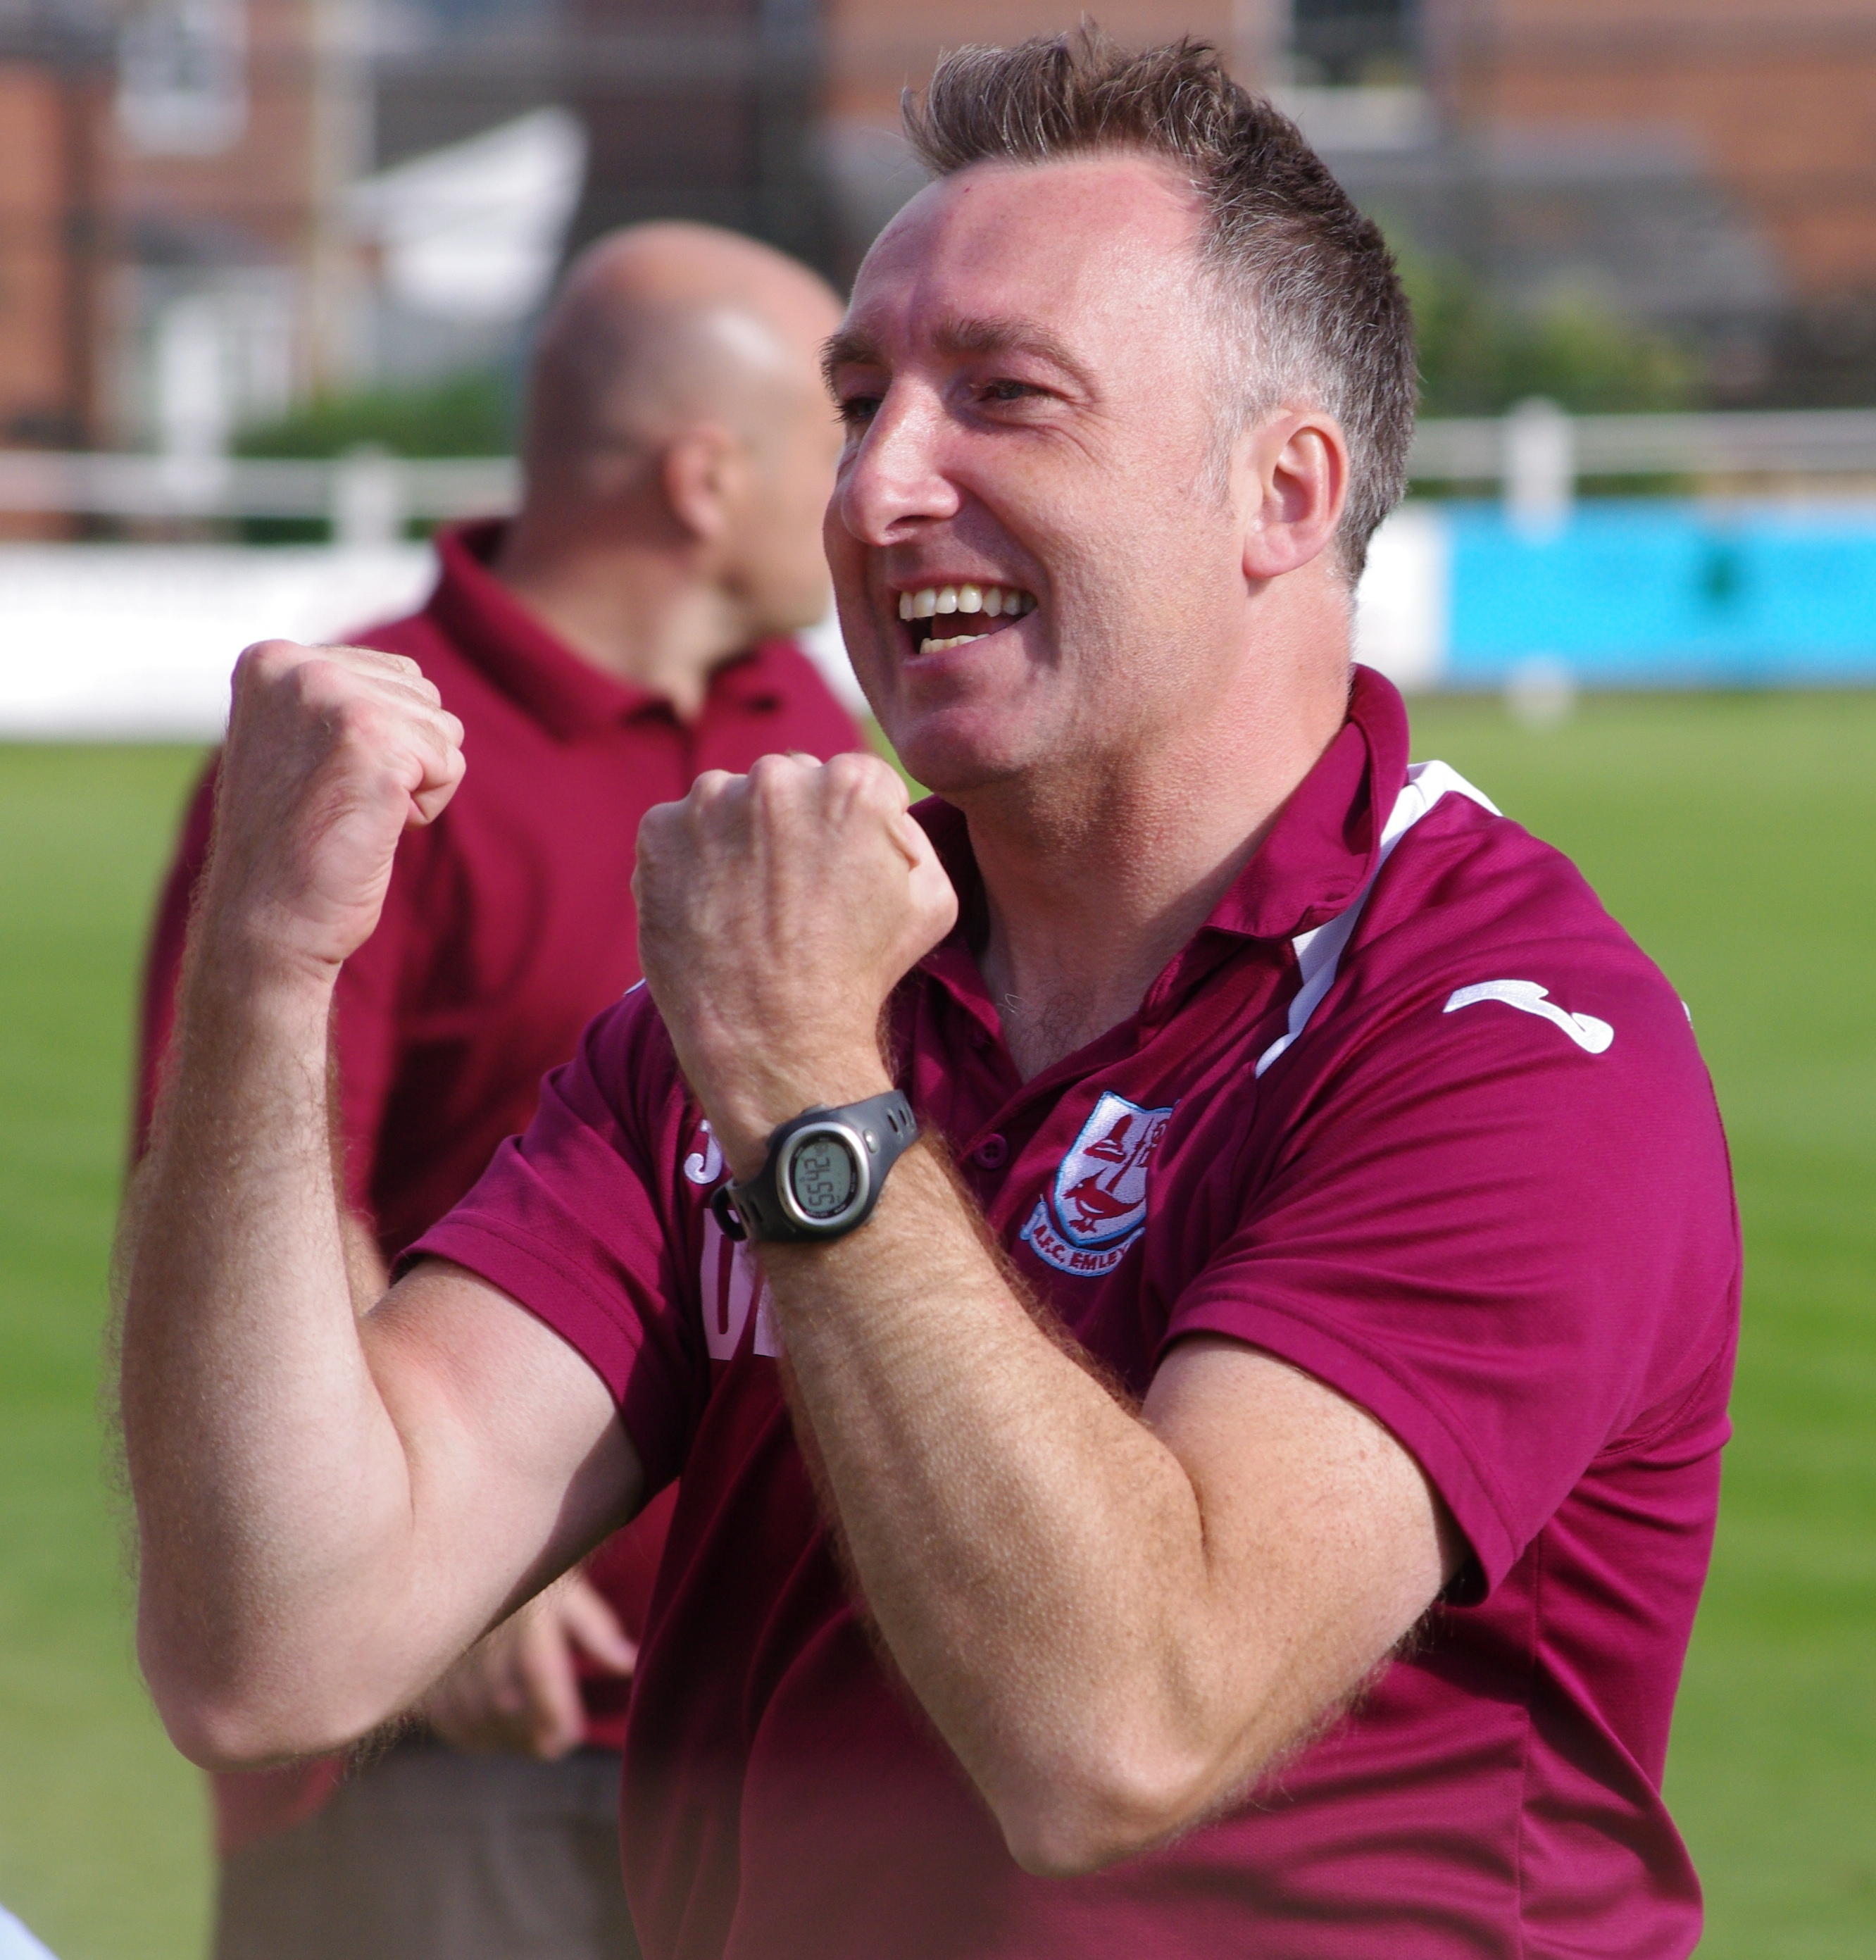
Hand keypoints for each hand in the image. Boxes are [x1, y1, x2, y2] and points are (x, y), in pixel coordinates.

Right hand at [203, 640, 464, 979]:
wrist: (266, 920)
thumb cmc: (293, 843)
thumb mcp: (300, 743)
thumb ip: (340, 699)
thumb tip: (418, 684)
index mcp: (273, 660)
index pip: (392, 675)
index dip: (379, 741)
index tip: (320, 780)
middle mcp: (298, 667)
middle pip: (423, 696)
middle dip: (403, 757)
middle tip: (339, 801)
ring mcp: (333, 698)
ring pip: (443, 729)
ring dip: (415, 782)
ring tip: (353, 813)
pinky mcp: (372, 740)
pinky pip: (449, 765)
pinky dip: (426, 807)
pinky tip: (373, 828)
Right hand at [419, 1569, 636, 1759]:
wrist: (472, 1550)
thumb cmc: (531, 1573)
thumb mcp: (569, 1592)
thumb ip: (597, 1631)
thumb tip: (628, 1664)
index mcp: (526, 1615)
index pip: (541, 1674)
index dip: (556, 1712)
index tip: (569, 1738)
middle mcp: (487, 1635)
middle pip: (504, 1705)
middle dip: (529, 1735)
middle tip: (551, 1746)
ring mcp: (454, 1651)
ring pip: (473, 1714)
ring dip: (501, 1739)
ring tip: (526, 1743)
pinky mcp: (431, 1662)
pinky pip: (443, 1712)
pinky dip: (465, 1733)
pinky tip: (487, 1736)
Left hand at [634, 752, 957, 1173]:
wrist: (773, 1038)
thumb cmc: (860, 974)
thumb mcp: (932, 900)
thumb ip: (912, 833)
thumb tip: (883, 812)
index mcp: (852, 783)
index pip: (858, 781)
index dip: (857, 830)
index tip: (844, 874)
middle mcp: (777, 777)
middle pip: (791, 784)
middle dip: (795, 825)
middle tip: (794, 893)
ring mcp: (709, 801)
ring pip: (731, 802)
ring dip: (740, 838)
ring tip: (751, 907)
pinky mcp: (659, 832)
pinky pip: (680, 830)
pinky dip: (692, 860)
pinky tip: (715, 909)